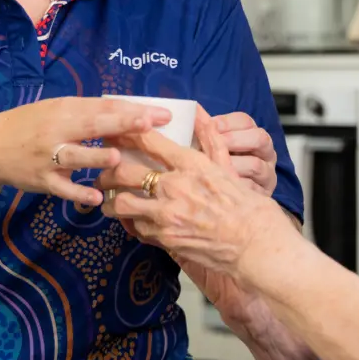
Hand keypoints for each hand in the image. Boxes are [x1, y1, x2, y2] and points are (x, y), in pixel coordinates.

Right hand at [0, 97, 170, 206]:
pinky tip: (97, 197)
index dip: (131, 110)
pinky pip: (63, 188)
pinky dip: (79, 192)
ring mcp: (49, 157)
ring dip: (96, 158)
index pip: (102, 107)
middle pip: (92, 126)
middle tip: (151, 125)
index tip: (160, 113)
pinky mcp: (43, 181)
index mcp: (64, 110)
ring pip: (75, 157)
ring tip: (118, 159)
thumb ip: (88, 112)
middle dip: (123, 125)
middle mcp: (57, 131)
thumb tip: (129, 110)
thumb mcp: (57, 110)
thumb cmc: (30, 125)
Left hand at [97, 107, 295, 281]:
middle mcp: (174, 187)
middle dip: (107, 170)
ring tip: (109, 199)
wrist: (256, 245)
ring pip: (121, 203)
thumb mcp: (228, 167)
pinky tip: (130, 219)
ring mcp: (167, 215)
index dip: (125, 133)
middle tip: (102, 170)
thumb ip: (210, 139)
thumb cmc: (248, 208)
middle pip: (124, 171)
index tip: (114, 131)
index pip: (147, 141)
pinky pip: (135, 227)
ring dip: (112, 200)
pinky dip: (129, 222)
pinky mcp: (165, 239)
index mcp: (191, 165)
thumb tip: (201, 114)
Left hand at [211, 111, 276, 195]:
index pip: (245, 121)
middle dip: (233, 140)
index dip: (226, 122)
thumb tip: (194, 110)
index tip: (209, 127)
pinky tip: (221, 187)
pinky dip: (236, 187)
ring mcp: (267, 173)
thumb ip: (208, 130)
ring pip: (255, 165)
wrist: (234, 201)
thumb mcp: (216, 147)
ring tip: (215, 169)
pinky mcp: (265, 193)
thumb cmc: (223, 168)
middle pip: (259, 138)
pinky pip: (252, 189)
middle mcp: (265, 152)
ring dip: (233, 166)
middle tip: (214, 147)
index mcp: (253, 135)